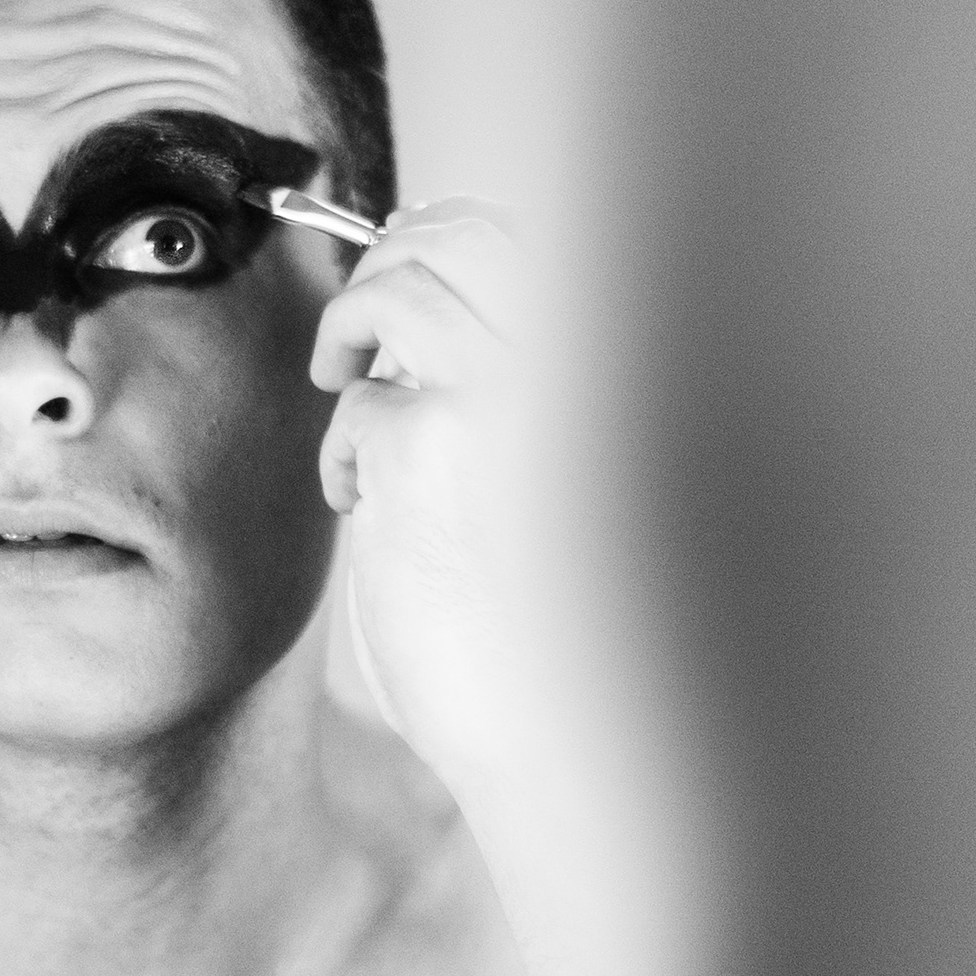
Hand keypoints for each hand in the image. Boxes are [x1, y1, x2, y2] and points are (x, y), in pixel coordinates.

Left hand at [310, 196, 535, 791]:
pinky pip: (359, 405)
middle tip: (358, 330)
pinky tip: (359, 504)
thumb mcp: (591, 480)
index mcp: (635, 359)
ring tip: (340, 380)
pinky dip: (343, 449)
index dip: (457, 240)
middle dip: (391, 260)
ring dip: (351, 322)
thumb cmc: (588, 635)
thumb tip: (451, 302)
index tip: (414, 270)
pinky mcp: (432, 446)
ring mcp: (510, 390)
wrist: (576, 742)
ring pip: (399, 284)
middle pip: (463, 233)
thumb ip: (545, 388)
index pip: (536, 237)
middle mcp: (586, 354)